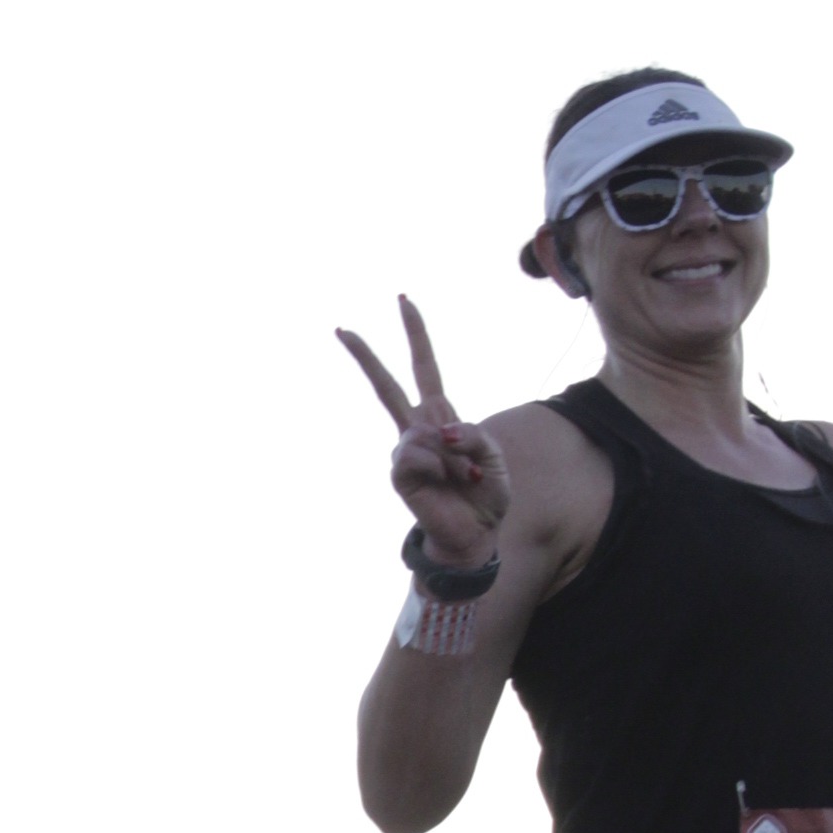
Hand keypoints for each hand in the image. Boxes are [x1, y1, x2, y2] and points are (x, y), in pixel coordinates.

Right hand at [336, 295, 510, 566]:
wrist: (475, 532)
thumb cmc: (484, 493)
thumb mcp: (492, 455)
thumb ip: (470, 434)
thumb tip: (437, 432)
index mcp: (440, 415)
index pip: (424, 367)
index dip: (416, 334)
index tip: (403, 300)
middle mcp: (417, 428)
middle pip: (386, 385)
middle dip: (365, 356)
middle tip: (341, 328)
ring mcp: (405, 450)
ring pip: (424, 433)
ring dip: (454, 458)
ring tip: (462, 480)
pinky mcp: (399, 473)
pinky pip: (419, 455)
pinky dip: (440, 469)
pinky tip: (444, 485)